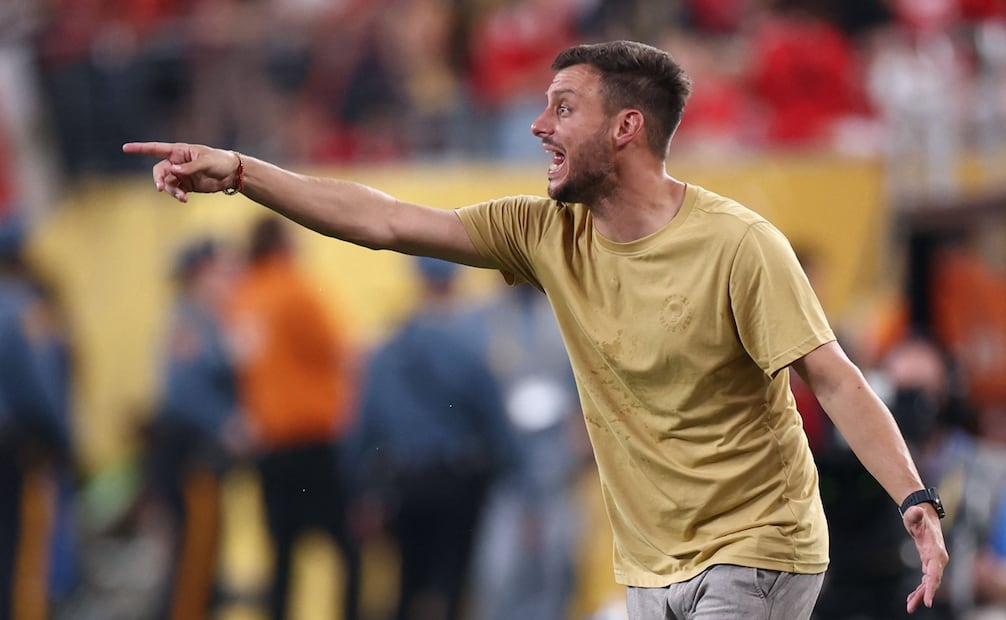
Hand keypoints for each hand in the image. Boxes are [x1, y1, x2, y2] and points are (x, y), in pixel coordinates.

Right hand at [122, 142, 240, 201]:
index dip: (140, 148)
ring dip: (171, 191)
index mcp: (179, 151)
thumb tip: (173, 170)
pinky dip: (178, 196)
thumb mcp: (206, 162)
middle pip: (159, 171)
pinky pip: (176, 191)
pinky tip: (184, 199)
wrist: (232, 174)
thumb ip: (189, 167)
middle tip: (160, 188)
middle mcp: (177, 162)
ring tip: (182, 197)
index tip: (125, 148)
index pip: (156, 149)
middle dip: (158, 180)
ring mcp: (181, 175)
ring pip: (167, 184)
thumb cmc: (219, 161)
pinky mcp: (187, 185)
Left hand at [903, 503, 949, 612]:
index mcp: (935, 551)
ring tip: (909, 607)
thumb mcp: (915, 514)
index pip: (934, 572)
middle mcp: (938, 559)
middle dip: (924, 595)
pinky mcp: (929, 564)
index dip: (931, 586)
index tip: (928, 600)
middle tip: (912, 607)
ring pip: (929, 583)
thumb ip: (915, 514)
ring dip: (920, 595)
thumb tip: (916, 510)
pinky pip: (925, 581)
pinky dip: (919, 590)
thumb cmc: (918, 516)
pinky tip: (911, 599)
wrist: (924, 516)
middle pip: (933, 581)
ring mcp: (934, 563)